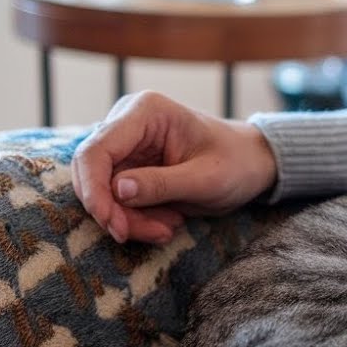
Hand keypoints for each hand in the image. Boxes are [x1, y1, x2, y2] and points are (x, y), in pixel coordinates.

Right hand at [71, 91, 277, 243]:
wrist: (251, 164)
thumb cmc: (236, 163)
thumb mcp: (206, 179)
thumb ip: (162, 184)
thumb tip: (118, 190)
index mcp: (144, 112)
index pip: (96, 151)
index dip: (95, 191)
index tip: (114, 225)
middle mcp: (126, 124)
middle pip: (94, 175)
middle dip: (117, 212)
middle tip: (155, 234)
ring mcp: (125, 147)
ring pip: (104, 193)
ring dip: (132, 220)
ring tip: (170, 228)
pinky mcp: (129, 168)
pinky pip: (118, 201)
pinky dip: (138, 220)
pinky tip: (169, 223)